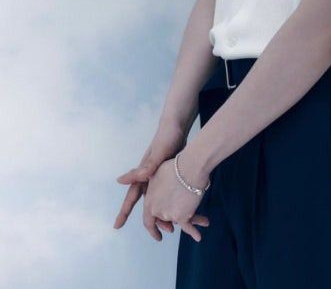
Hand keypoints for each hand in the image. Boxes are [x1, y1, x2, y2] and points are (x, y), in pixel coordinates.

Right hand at [114, 120, 205, 238]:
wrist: (179, 126)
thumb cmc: (166, 138)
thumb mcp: (157, 154)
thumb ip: (144, 168)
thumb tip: (120, 180)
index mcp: (143, 174)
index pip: (132, 196)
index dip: (125, 211)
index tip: (116, 226)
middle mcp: (149, 177)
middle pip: (148, 202)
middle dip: (151, 218)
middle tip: (157, 235)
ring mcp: (160, 176)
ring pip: (160, 199)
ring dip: (165, 212)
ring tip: (174, 228)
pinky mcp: (170, 173)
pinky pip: (170, 192)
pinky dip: (175, 201)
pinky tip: (183, 209)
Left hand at [143, 156, 209, 242]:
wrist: (190, 166)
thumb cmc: (173, 165)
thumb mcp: (153, 169)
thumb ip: (137, 176)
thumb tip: (118, 180)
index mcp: (149, 200)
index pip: (148, 219)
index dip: (152, 228)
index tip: (157, 235)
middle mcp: (156, 209)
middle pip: (164, 220)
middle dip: (170, 224)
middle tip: (173, 229)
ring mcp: (169, 214)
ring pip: (177, 221)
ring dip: (189, 221)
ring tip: (202, 222)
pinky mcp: (182, 216)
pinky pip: (188, 226)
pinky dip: (194, 231)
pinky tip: (198, 236)